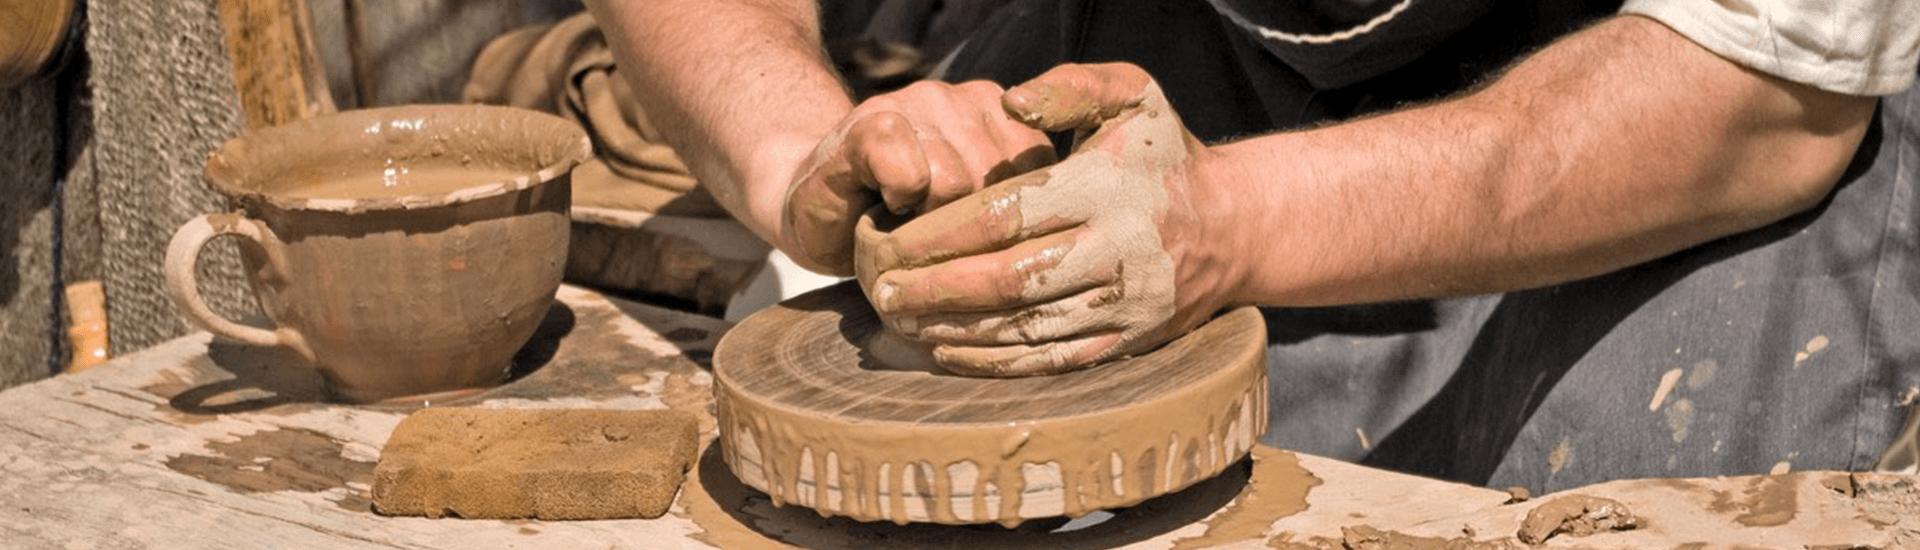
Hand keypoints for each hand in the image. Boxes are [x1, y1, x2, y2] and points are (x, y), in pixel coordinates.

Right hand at [781, 80, 1056, 274]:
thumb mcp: (978, 217)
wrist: (819, 207)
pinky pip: (908, 171)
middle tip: (936, 230)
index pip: (1042, 178)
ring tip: (910, 218)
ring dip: (929, 220)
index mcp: (1004, 119)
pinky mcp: (871, 122)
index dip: (1011, 224)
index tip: (978, 234)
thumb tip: (1066, 243)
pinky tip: (885, 203)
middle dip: (969, 228)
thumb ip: (1020, 212)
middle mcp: (966, 100)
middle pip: (999, 184)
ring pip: (956, 182)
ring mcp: (918, 102)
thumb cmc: (904, 224)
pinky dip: (897, 200)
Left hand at [859, 63, 1237, 375]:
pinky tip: (949, 351)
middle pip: (1006, 280)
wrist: (1235, 226)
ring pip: (1023, 328)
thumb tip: (1008, 104)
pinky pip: (1050, 362)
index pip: (1005, 216)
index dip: (939, 233)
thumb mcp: (1132, 95)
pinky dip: (994, 362)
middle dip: (933, 289)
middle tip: (882, 289)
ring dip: (953, 329)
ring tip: (901, 320)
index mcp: (1106, 187)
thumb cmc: (1163, 156)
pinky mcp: (1128, 342)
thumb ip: (1069, 88)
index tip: (892, 239)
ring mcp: (1125, 304)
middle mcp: (1118, 250)